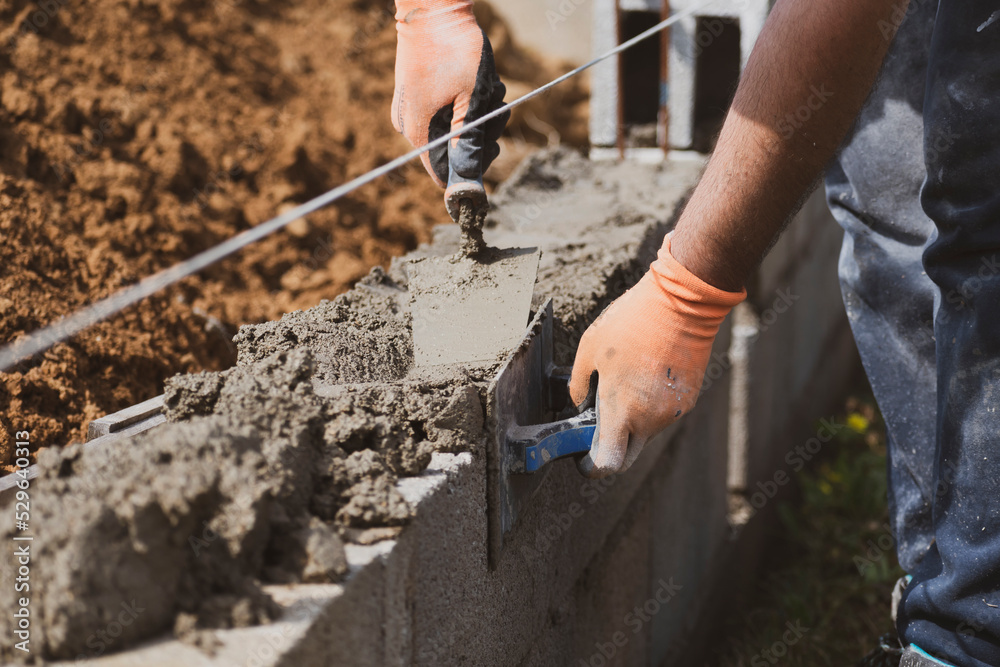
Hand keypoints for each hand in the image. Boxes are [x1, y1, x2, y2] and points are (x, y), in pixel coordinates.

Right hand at [391, 0, 508, 198]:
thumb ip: (469, 141)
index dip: (470, 170)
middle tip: (498, 109)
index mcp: (420, 133)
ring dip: (478, 116)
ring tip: (489, 89)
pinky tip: (476, 82)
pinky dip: (466, 103)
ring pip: (453, 131)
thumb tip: (467, 179)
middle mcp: (409, 127)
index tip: (492, 147)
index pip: (444, 175)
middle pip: (452, 153)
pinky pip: (445, 112)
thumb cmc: (455, 50)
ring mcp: (410, 110)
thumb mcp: (472, 98)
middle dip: (481, 136)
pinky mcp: (416, 95)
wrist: (432, 8)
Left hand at [569, 237, 744, 477]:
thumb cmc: (632, 323)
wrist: (681, 304)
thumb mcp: (589, 348)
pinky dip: (651, 407)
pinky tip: (645, 376)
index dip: (592, 467)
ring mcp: (672, 412)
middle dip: (611, 449)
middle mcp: (650, 419)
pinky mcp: (688, 400)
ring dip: (632, 422)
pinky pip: (663, 415)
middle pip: (627, 456)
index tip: (583, 458)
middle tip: (598, 427)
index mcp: (622, 410)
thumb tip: (578, 402)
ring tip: (624, 385)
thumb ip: (578, 383)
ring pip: (645, 433)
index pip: (608, 463)